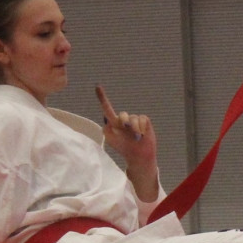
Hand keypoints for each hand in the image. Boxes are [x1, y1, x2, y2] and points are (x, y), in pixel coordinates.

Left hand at [96, 85, 158, 199]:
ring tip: (136, 137)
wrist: (138, 155)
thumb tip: (107, 117)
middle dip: (124, 123)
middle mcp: (124, 119)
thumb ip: (105, 128)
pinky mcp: (145, 121)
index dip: (102, 98)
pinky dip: (141, 128)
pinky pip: (142, 119)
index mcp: (114, 122)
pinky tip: (142, 135)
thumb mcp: (110, 140)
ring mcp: (135, 120)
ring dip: (134, 129)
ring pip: (133, 118)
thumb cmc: (123, 148)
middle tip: (126, 131)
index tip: (97, 86)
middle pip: (123, 115)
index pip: (107, 108)